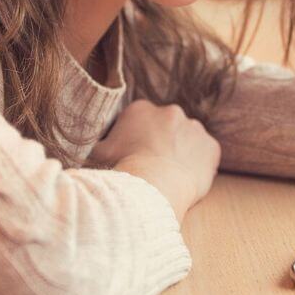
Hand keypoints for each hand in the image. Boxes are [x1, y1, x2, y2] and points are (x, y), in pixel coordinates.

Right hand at [89, 100, 220, 222]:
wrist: (153, 185)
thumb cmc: (122, 168)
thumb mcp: (97, 153)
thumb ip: (95, 145)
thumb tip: (83, 145)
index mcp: (142, 109)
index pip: (140, 121)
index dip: (136, 140)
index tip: (134, 156)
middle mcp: (171, 111)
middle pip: (165, 127)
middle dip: (160, 143)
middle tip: (152, 166)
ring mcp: (194, 128)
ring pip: (187, 139)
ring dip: (181, 152)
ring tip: (169, 175)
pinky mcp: (211, 146)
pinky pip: (206, 154)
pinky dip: (199, 165)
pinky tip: (186, 179)